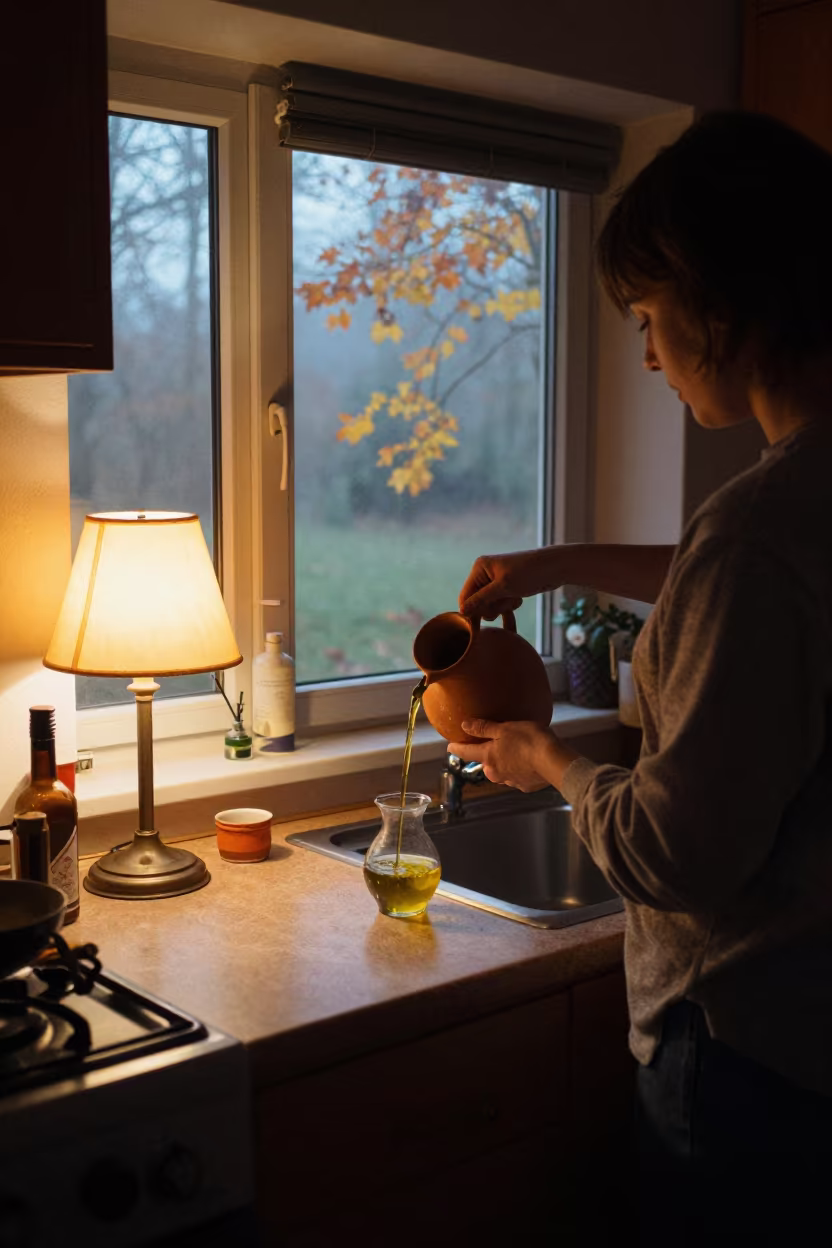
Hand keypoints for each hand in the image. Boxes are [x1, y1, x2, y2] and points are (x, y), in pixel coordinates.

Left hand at [448, 719, 577, 792]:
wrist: (554, 761)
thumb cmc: (529, 740)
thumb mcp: (505, 728)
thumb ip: (484, 728)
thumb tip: (464, 725)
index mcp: (488, 757)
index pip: (466, 752)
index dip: (457, 748)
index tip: (450, 746)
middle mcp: (496, 772)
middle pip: (486, 764)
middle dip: (489, 756)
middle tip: (496, 744)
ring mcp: (510, 781)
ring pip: (502, 771)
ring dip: (506, 763)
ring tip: (517, 752)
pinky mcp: (526, 786)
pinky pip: (519, 776)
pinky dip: (521, 769)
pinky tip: (530, 761)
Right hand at [458, 549, 556, 620]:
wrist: (555, 567)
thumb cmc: (529, 573)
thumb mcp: (503, 587)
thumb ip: (480, 600)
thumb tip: (462, 611)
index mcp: (479, 568)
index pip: (465, 596)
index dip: (472, 610)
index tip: (483, 621)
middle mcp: (485, 573)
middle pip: (477, 603)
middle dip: (492, 607)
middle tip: (506, 601)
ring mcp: (496, 581)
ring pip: (490, 606)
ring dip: (503, 607)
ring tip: (515, 597)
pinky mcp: (507, 588)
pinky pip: (501, 604)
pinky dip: (510, 605)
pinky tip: (519, 598)